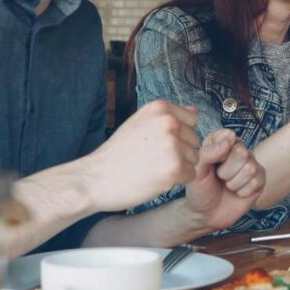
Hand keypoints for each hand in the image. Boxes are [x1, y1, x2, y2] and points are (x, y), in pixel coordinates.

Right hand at [82, 100, 200, 211]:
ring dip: (179, 166)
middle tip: (152, 159)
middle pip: (195, 140)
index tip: (158, 143)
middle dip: (180, 151)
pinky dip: (177, 181)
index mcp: (160, 108)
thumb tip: (195, 110)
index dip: (179, 135)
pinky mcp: (175, 167)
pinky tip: (156, 179)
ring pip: (194, 158)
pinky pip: (190, 174)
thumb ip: (167, 117)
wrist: (94, 179)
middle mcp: (169, 122)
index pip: (192, 121)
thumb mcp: (139, 123)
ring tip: (152, 168)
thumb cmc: (116, 154)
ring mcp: (172, 145)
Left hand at [184, 129, 265, 231]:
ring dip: (234, 183)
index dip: (220, 150)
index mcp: (221, 144)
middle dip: (226, 171)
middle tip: (220, 177)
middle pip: (241, 152)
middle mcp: (238, 151)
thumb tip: (228, 141)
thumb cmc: (200, 190)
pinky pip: (256, 181)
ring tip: (227, 186)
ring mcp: (251, 164)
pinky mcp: (260, 180)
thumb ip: (208, 153)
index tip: (213, 162)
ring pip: (249, 168)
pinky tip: (237, 192)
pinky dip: (242, 191)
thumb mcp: (197, 171)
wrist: (207, 214)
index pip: (228, 135)